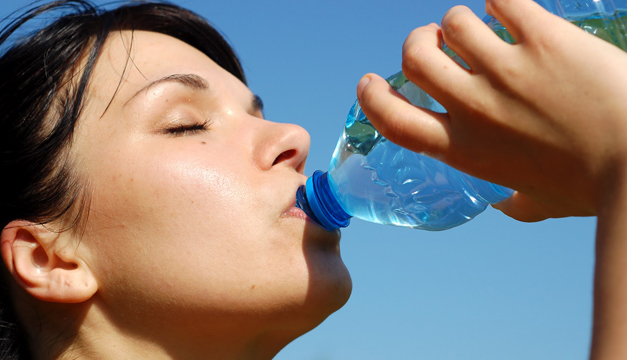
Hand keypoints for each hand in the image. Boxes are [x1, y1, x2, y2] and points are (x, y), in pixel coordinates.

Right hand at [357, 0, 626, 220]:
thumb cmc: (591, 187)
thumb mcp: (535, 202)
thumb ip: (511, 202)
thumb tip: (505, 205)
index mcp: (464, 149)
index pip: (393, 120)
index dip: (372, 96)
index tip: (370, 82)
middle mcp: (474, 108)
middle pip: (415, 57)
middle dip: (419, 42)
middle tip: (439, 42)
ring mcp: (506, 71)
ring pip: (455, 21)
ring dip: (464, 20)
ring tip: (488, 27)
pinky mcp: (542, 39)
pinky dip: (501, 1)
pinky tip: (515, 11)